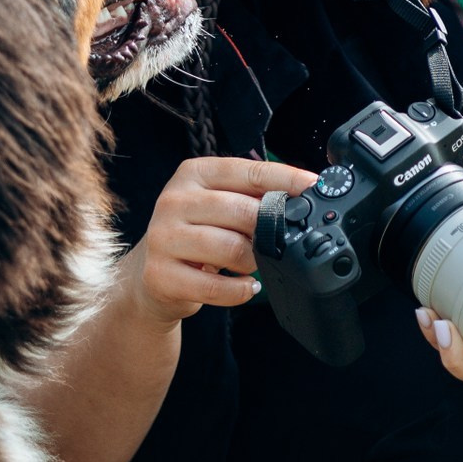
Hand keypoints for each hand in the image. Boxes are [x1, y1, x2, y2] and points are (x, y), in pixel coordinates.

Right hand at [131, 156, 317, 325]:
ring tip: (251, 264)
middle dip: (267, 230)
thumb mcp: (216, 205)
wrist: (148, 276)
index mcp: (192, 174)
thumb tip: (303, 195)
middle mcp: (173, 200)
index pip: (249, 171)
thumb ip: (251, 196)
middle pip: (242, 211)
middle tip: (273, 242)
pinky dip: (239, 290)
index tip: (314, 187)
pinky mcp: (160, 274)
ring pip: (231, 248)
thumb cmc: (193, 235)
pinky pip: (215, 286)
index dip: (286, 179)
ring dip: (253, 261)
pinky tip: (244, 286)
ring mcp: (163, 237)